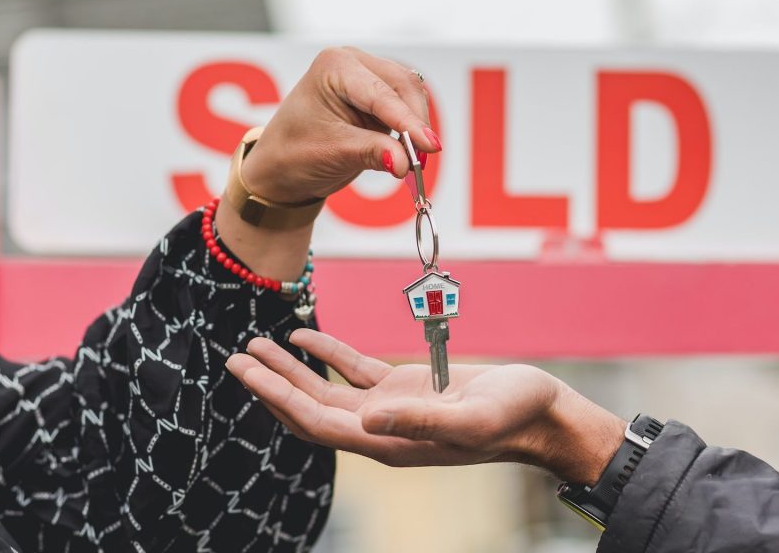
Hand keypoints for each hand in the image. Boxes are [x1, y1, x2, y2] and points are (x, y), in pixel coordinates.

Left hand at [225, 329, 625, 484]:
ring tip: (256, 346)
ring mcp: (391, 408)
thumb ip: (422, 422)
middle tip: (235, 358)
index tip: (247, 374)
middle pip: (310, 409)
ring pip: (326, 390)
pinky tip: (304, 336)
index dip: (279, 399)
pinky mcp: (405, 388)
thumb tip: (366, 422)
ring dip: (291, 370)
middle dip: (271, 385)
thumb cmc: (516, 417)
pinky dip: (328, 354)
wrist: (542, 412)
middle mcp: (381, 428)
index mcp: (390, 442)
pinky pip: (355, 371)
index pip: (317, 423)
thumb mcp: (473, 418)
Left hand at [241, 46, 440, 203]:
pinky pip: (407, 107)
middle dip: (415, 122)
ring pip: (410, 94)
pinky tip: (408, 150)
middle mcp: (353, 63)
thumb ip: (372, 153)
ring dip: (416, 126)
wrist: (282, 166)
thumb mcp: (333, 153)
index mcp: (334, 67)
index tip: (430, 146)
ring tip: (413, 158)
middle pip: (403, 85)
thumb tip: (405, 162)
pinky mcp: (378, 96)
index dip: (408, 121)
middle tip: (423, 159)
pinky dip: (411, 129)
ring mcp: (368, 76)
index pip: (381, 93)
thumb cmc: (294, 153)